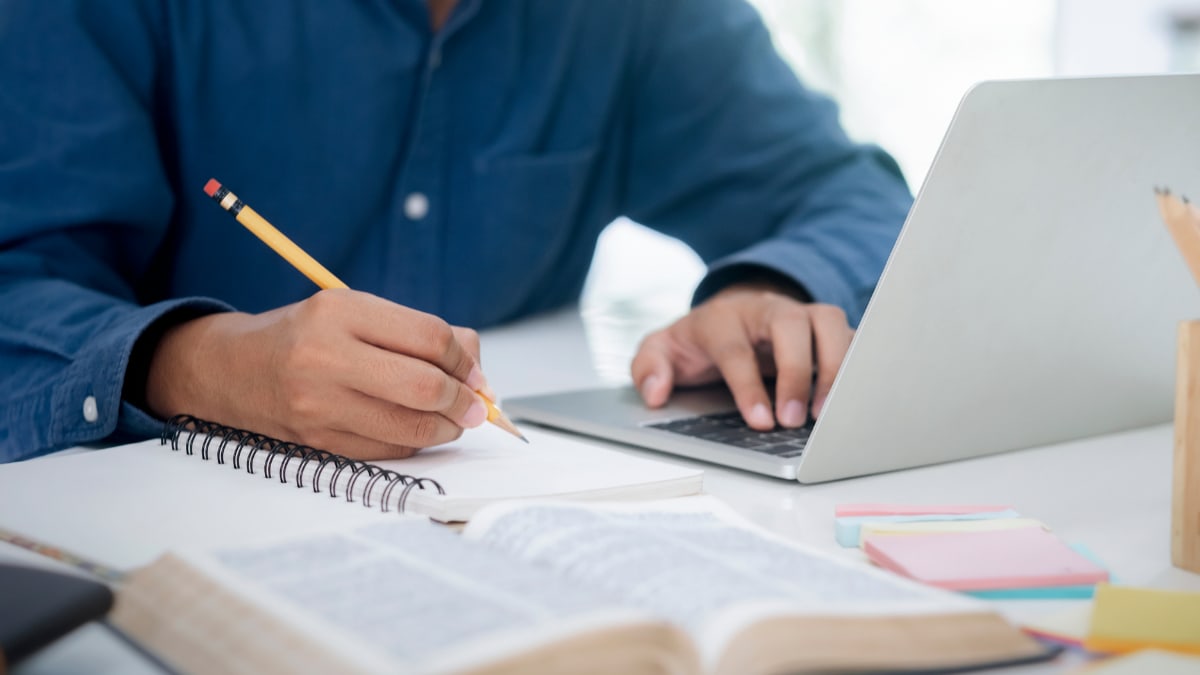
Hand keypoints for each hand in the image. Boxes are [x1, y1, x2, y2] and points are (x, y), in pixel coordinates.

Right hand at [145, 289, 488, 458]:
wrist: (233, 371)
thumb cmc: (306, 336)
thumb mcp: (355, 311)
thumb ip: (416, 331)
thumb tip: (475, 363)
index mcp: (339, 311)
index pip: (428, 337)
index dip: (464, 359)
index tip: (474, 371)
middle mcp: (325, 357)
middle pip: (423, 386)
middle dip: (463, 400)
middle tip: (476, 405)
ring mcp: (319, 405)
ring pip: (410, 427)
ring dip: (446, 428)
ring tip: (454, 420)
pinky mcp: (318, 442)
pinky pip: (388, 450)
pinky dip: (415, 443)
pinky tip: (417, 430)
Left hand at [631, 283, 853, 429]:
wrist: (728, 315)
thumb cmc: (698, 341)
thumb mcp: (661, 349)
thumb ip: (649, 367)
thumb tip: (655, 393)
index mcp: (723, 318)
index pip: (737, 349)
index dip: (749, 387)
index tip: (761, 421)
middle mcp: (766, 309)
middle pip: (791, 325)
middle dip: (797, 373)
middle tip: (794, 420)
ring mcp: (800, 314)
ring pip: (829, 323)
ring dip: (835, 366)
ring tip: (828, 413)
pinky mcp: (825, 328)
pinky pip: (851, 338)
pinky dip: (857, 365)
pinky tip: (852, 400)